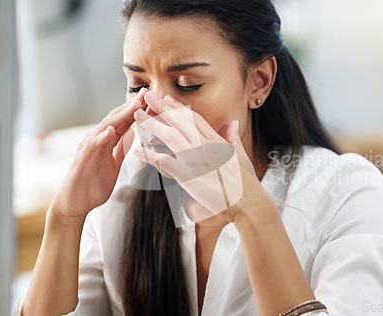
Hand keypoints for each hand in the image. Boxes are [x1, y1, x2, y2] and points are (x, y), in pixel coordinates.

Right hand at [50, 89, 146, 221]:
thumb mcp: (113, 163)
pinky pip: (92, 146)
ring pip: (106, 127)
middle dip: (132, 106)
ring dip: (120, 116)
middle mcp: (97, 139)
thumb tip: (132, 133)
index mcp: (107, 141)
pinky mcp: (81, 159)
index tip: (154, 100)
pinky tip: (111, 131)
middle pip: (116, 118)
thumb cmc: (93, 184)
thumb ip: (121, 148)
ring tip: (135, 105)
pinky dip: (101, 137)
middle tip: (147, 93)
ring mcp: (88, 147)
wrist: (74, 204)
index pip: (125, 121)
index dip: (139, 110)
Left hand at [132, 91, 273, 223]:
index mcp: (216, 140)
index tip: (168, 99)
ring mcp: (194, 159)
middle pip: (179, 121)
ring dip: (152, 124)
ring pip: (169, 135)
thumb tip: (234, 123)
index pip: (194, 118)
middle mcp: (204, 145)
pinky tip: (136, 150)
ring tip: (138, 116)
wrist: (246, 201)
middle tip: (148, 97)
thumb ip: (233, 138)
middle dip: (162, 107)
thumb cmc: (246, 182)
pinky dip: (148, 156)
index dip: (179, 108)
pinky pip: (162, 162)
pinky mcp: (187, 175)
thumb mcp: (241, 155)